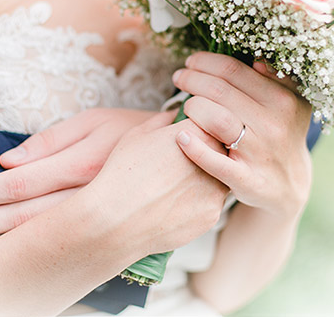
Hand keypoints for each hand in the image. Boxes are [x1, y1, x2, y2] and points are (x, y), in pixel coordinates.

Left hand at [0, 108, 153, 252]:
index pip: (21, 182)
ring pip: (37, 235)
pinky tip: (3, 250)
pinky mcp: (102, 229)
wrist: (181, 156)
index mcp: (83, 163)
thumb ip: (52, 139)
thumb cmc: (132, 129)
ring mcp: (96, 216)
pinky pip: (58, 242)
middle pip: (22, 217)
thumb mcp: (95, 120)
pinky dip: (25, 248)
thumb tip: (9, 159)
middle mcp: (87, 196)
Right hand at [86, 111, 229, 255]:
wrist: (115, 217)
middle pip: (218, 152)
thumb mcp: (138, 135)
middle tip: (176, 165)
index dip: (194, 133)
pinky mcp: (212, 215)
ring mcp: (215, 188)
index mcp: (197, 132)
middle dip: (203, 155)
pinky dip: (195, 204)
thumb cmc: (123, 171)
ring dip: (202, 180)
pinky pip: (209, 205)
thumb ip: (162, 120)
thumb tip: (174, 114)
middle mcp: (213, 157)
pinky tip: (172, 205)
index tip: (180, 142)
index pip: (209, 124)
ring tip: (172, 186)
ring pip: (217, 179)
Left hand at [172, 52, 312, 219]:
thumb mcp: (290, 102)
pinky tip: (180, 137)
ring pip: (216, 119)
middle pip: (219, 91)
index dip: (205, 62)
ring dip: (192, 107)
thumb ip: (277, 77)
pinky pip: (216, 163)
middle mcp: (274, 124)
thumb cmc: (280, 132)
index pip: (233, 70)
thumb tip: (256, 60)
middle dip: (191, 79)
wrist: (288, 184)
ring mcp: (260, 153)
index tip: (191, 61)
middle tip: (179, 77)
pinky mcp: (247, 180)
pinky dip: (195, 149)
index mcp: (282, 99)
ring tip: (185, 105)